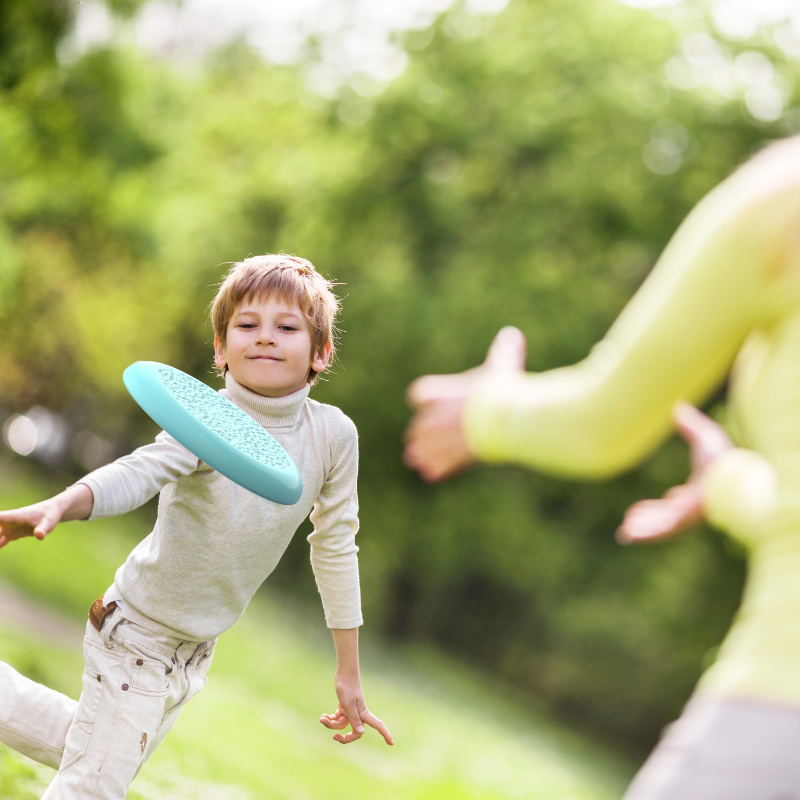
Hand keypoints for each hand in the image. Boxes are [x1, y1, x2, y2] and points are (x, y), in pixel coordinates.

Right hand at [0, 500, 62, 548]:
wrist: (53, 511)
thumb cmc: (50, 515)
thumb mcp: (48, 522)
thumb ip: (42, 529)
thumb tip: (40, 536)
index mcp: (14, 517)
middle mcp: (8, 522)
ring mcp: (10, 528)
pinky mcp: (14, 533)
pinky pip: (1, 541)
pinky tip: (0, 547)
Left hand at [319, 676, 392, 744]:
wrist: (343, 674)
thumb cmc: (347, 687)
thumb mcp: (348, 704)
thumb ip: (354, 719)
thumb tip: (361, 733)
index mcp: (363, 713)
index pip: (377, 725)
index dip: (385, 734)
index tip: (392, 743)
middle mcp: (358, 714)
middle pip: (354, 732)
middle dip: (343, 737)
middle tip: (334, 737)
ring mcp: (350, 712)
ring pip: (342, 726)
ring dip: (331, 724)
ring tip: (322, 718)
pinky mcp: (344, 709)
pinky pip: (337, 720)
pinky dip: (330, 719)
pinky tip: (323, 716)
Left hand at [403, 326, 526, 481]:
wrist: (505, 418)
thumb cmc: (502, 390)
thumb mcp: (503, 365)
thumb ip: (504, 351)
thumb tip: (513, 334)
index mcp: (441, 394)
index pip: (419, 394)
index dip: (424, 399)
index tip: (427, 402)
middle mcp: (436, 418)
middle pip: (417, 426)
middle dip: (420, 432)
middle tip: (419, 437)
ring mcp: (442, 440)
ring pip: (422, 449)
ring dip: (421, 454)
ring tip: (416, 460)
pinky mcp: (452, 459)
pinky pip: (436, 468)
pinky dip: (435, 470)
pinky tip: (432, 474)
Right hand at [616, 402, 733, 543]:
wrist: (729, 478)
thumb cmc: (721, 460)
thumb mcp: (704, 437)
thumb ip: (690, 425)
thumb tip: (679, 406)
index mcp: (698, 493)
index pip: (682, 501)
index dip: (672, 502)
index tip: (667, 498)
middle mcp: (691, 509)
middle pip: (666, 516)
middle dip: (650, 518)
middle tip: (632, 519)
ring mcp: (684, 519)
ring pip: (658, 527)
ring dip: (641, 529)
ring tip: (624, 532)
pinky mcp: (678, 525)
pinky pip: (656, 532)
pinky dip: (641, 534)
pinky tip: (627, 534)